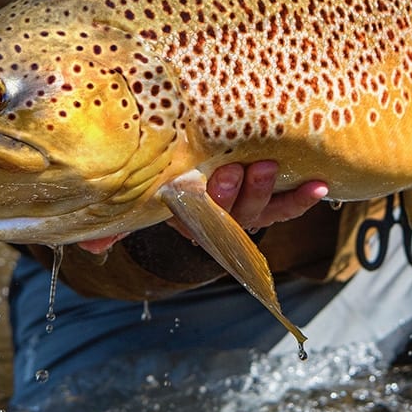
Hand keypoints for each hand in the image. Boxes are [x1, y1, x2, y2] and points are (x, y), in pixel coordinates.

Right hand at [76, 160, 328, 254]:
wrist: (194, 169)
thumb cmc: (165, 180)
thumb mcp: (142, 201)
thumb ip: (118, 218)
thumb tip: (90, 244)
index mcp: (188, 217)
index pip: (195, 218)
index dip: (201, 204)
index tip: (200, 184)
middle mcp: (220, 218)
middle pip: (229, 212)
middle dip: (232, 193)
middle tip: (235, 170)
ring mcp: (247, 210)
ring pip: (259, 208)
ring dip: (265, 190)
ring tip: (266, 166)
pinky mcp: (272, 202)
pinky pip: (289, 206)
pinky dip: (304, 198)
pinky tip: (320, 185)